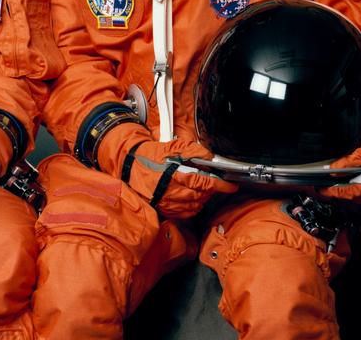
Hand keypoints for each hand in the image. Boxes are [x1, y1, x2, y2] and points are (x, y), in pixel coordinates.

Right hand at [99, 126, 235, 218]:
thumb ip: (192, 151)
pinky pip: (185, 213)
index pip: (205, 183)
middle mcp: (172, 192)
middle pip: (202, 196)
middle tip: (214, 182)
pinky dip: (193, 207)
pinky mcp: (164, 210)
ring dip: (203, 198)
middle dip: (212, 190)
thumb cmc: (150, 155)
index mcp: (175, 174)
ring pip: (195, 206)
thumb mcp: (171, 147)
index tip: (231, 186)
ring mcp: (168, 203)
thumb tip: (209, 156)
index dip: (221, 185)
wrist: (129, 166)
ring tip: (202, 188)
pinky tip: (192, 198)